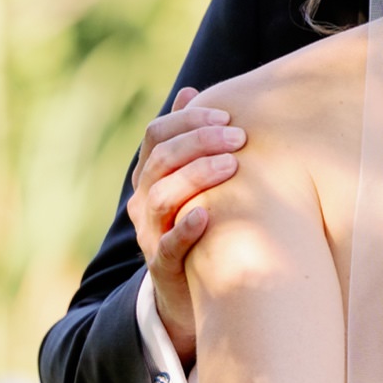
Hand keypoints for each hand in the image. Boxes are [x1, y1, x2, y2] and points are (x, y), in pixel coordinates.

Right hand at [127, 87, 243, 363]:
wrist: (190, 291)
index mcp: (150, 175)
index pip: (156, 135)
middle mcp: (144, 200)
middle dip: (199, 143)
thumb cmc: (199, 223)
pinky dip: (186, 228)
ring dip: (197, 176)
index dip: (187, 121)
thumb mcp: (191, 180)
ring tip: (232, 165)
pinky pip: (168, 245)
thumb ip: (188, 139)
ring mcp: (150, 233)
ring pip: (162, 197)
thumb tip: (190, 91)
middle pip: (160, 161)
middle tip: (238, 138)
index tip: (225, 117)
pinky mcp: (164, 266)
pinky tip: (206, 213)